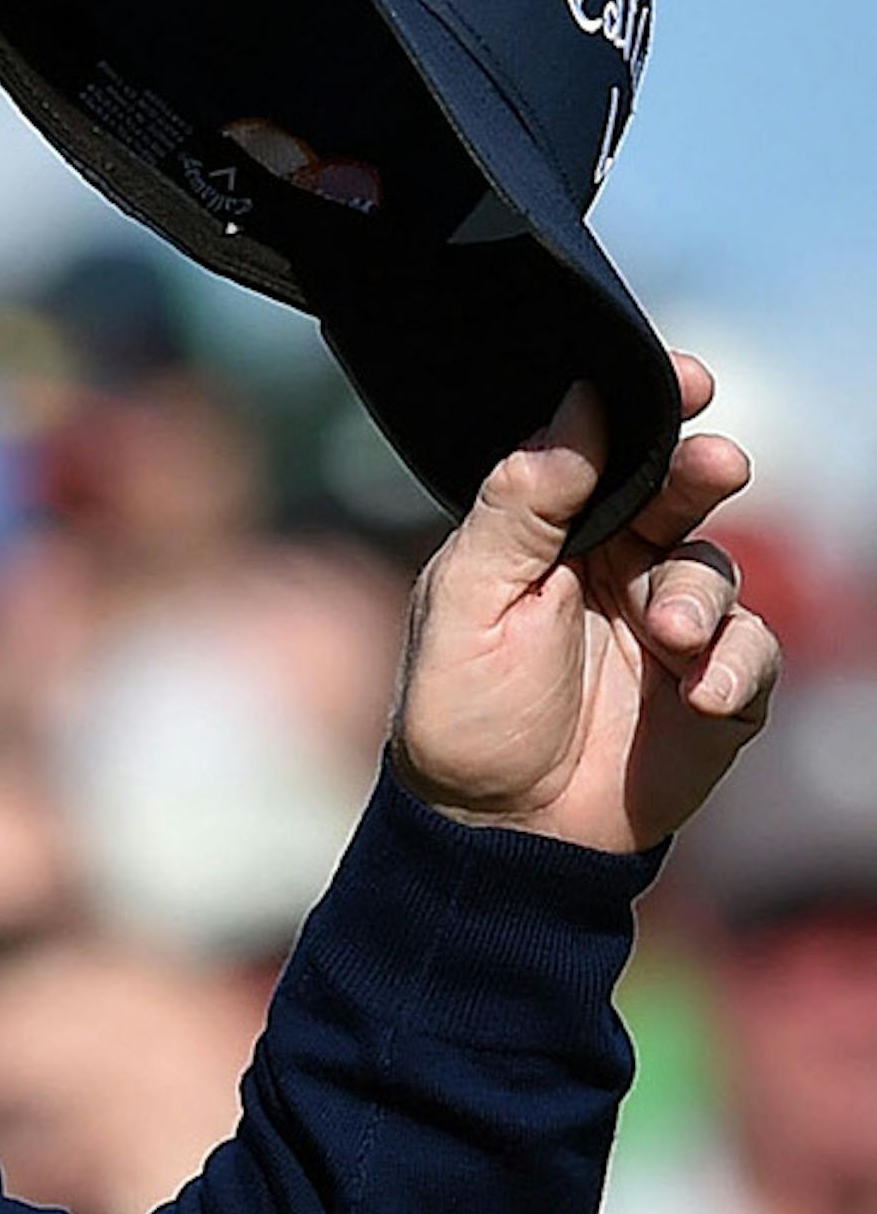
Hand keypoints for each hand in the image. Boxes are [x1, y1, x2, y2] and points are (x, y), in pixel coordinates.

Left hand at [390, 353, 778, 854]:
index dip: (650, 406)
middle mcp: (614, 567)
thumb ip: (521, 501)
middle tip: (714, 467)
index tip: (686, 379)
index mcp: (547, 533)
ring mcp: (667, 627)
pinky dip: (735, 665)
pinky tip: (700, 691)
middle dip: (702, 472)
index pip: (607, 449)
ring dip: (698, 595)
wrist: (496, 834)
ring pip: (715, 570)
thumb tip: (578, 400)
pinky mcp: (713, 689)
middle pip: (679, 491)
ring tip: (667, 635)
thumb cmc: (462, 712)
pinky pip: (751, 652)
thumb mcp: (468, 598)